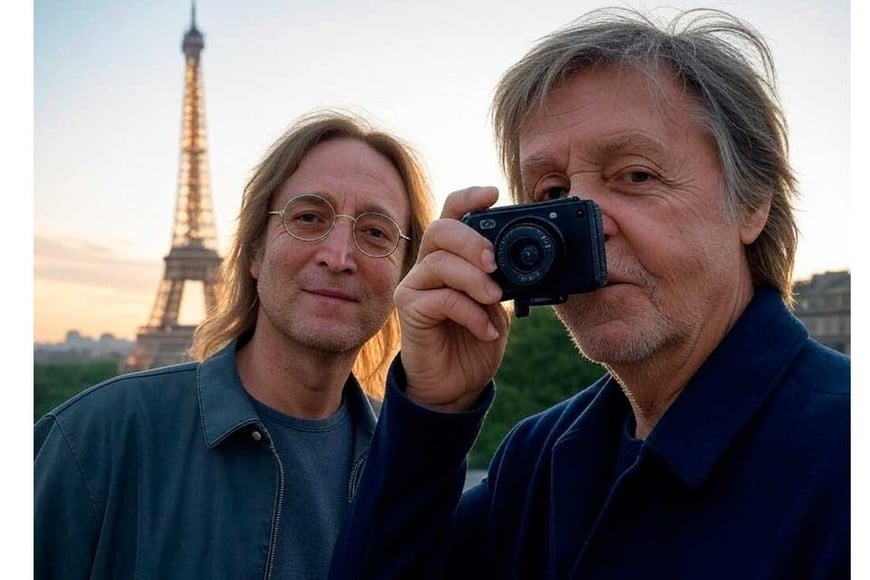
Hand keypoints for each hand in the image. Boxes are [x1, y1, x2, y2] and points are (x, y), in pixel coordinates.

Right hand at [394, 186, 510, 411]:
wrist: (458, 385)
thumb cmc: (477, 339)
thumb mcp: (499, 302)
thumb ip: (504, 278)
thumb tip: (522, 259)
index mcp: (452, 255)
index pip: (452, 213)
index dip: (469, 197)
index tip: (493, 194)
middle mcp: (429, 264)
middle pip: (440, 229)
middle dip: (471, 240)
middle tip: (495, 263)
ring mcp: (415, 286)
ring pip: (439, 262)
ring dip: (474, 280)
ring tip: (496, 301)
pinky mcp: (409, 310)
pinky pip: (439, 298)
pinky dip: (470, 312)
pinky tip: (487, 328)